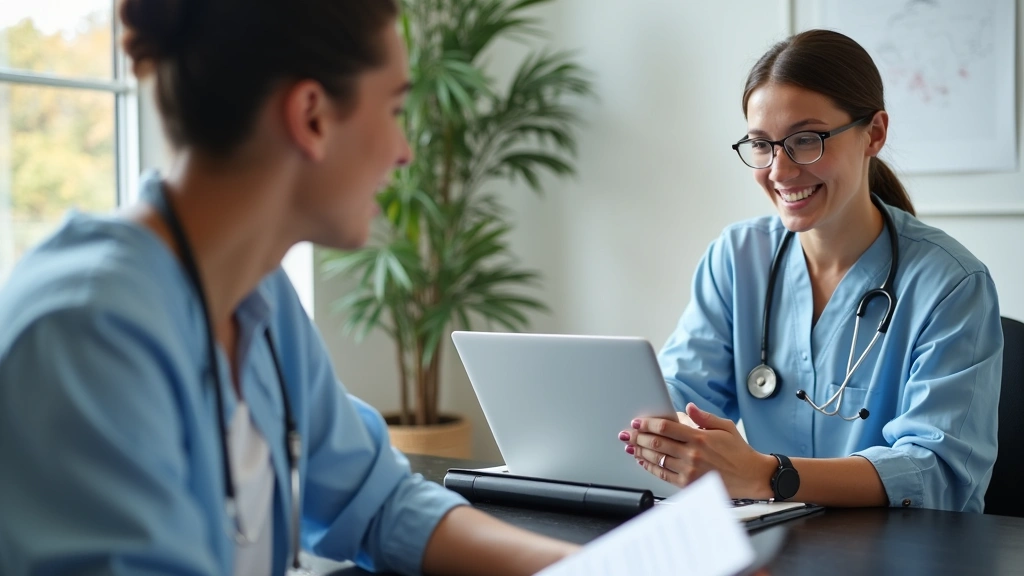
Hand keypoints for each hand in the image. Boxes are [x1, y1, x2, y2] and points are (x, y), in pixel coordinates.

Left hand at [618, 403, 776, 498]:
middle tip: (628, 432)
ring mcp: (690, 470)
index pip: (666, 427)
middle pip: (657, 442)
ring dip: (640, 451)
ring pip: (657, 458)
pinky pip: (663, 474)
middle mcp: (693, 454)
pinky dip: (650, 466)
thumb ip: (703, 417)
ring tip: (630, 445)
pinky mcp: (689, 484)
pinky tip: (642, 460)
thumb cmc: (739, 451)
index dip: (648, 423)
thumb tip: (687, 407)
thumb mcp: (725, 426)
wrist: (752, 476)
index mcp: (700, 437)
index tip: (638, 421)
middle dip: (639, 436)